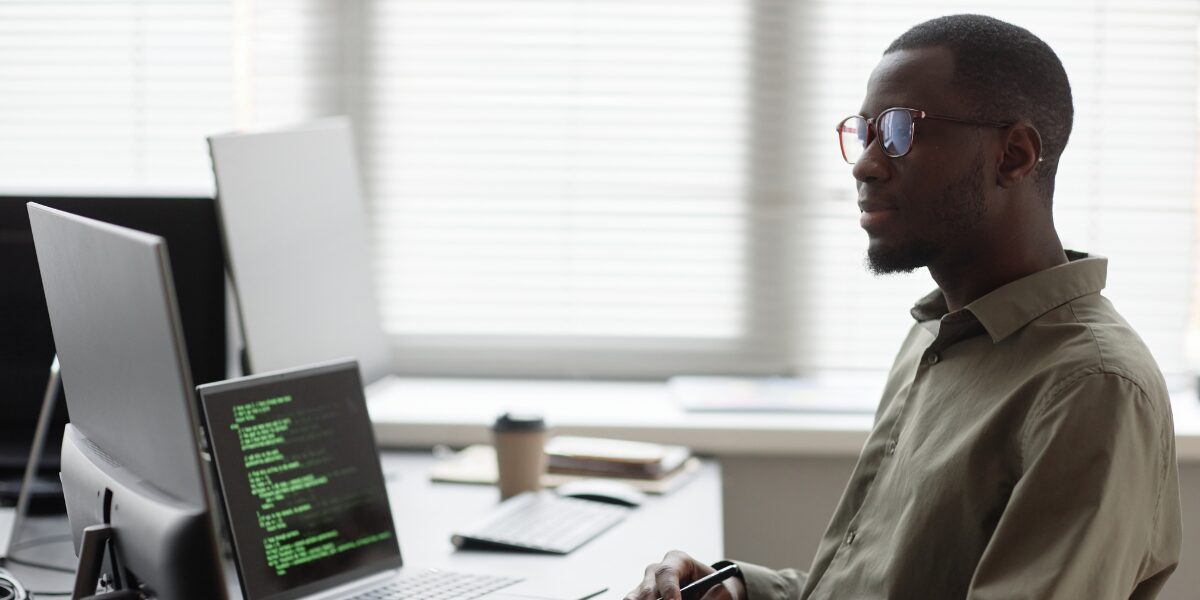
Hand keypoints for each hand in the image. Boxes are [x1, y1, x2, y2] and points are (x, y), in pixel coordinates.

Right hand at [623, 550, 743, 599]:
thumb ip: (712, 598)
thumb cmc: (716, 589)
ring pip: (634, 599)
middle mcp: (656, 571)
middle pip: (648, 590)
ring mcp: (645, 585)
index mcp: (678, 561)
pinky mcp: (639, 598)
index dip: (669, 590)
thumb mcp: (722, 592)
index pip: (667, 572)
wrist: (711, 591)